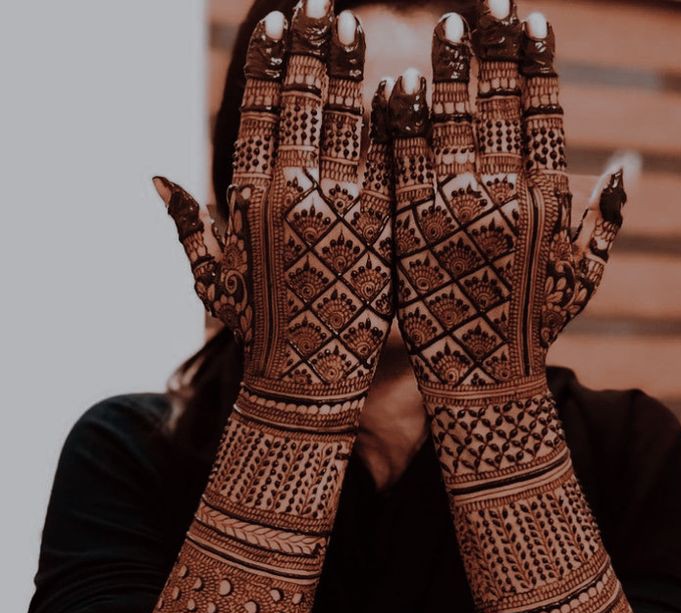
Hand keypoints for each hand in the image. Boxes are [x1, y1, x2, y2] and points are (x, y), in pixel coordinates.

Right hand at [155, 0, 392, 407]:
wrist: (308, 381)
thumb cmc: (255, 331)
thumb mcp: (211, 277)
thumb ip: (188, 223)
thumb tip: (155, 176)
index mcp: (248, 198)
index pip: (257, 111)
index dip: (267, 63)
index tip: (275, 22)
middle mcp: (292, 193)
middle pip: (301, 102)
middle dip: (310, 47)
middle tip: (320, 4)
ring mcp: (340, 207)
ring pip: (345, 120)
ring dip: (348, 68)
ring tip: (351, 25)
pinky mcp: (382, 227)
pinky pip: (387, 161)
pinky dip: (392, 121)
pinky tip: (399, 86)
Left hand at [388, 1, 625, 395]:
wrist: (483, 383)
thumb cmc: (536, 329)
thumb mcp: (581, 276)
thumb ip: (605, 218)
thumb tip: (627, 164)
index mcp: (548, 203)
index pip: (544, 114)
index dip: (537, 64)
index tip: (532, 20)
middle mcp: (505, 199)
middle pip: (498, 106)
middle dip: (492, 49)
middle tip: (486, 4)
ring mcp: (455, 213)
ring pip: (450, 123)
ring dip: (448, 69)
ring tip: (445, 26)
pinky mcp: (411, 231)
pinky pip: (403, 162)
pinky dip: (401, 122)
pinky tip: (397, 85)